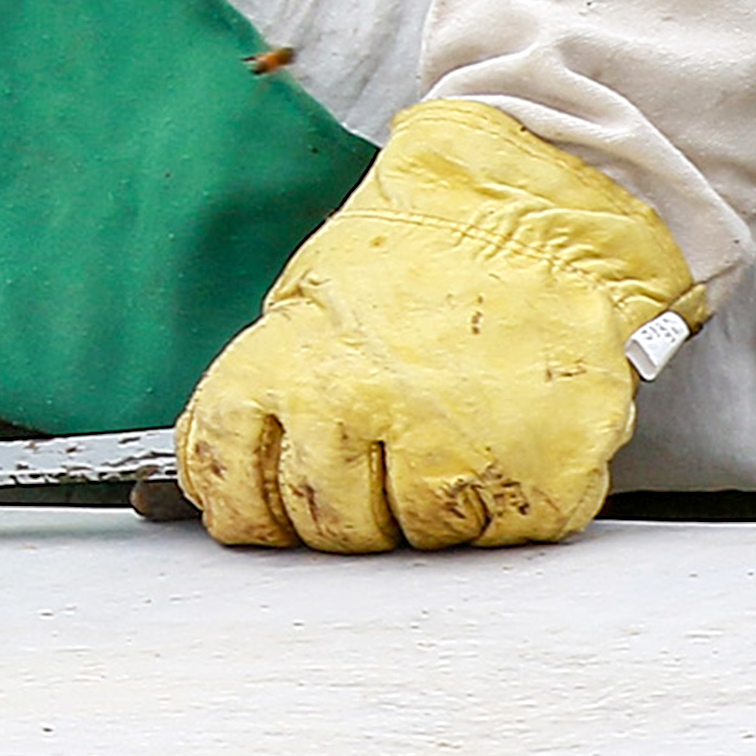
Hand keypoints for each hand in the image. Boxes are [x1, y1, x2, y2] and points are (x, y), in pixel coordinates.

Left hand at [175, 100, 700, 551]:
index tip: (263, 513)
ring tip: (449, 431)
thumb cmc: (419, 253)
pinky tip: (501, 443)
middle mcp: (356, 411)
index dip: (245, 509)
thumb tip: (220, 478)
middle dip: (348, 508)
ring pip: (413, 541)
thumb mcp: (303, 303)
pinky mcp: (535, 480)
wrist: (526, 214)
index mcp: (288, 368)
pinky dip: (501, 508)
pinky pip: (496, 539)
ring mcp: (449, 449)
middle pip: (327, 527)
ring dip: (427, 508)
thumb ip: (260, 393)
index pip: (229, 483)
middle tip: (382, 456)